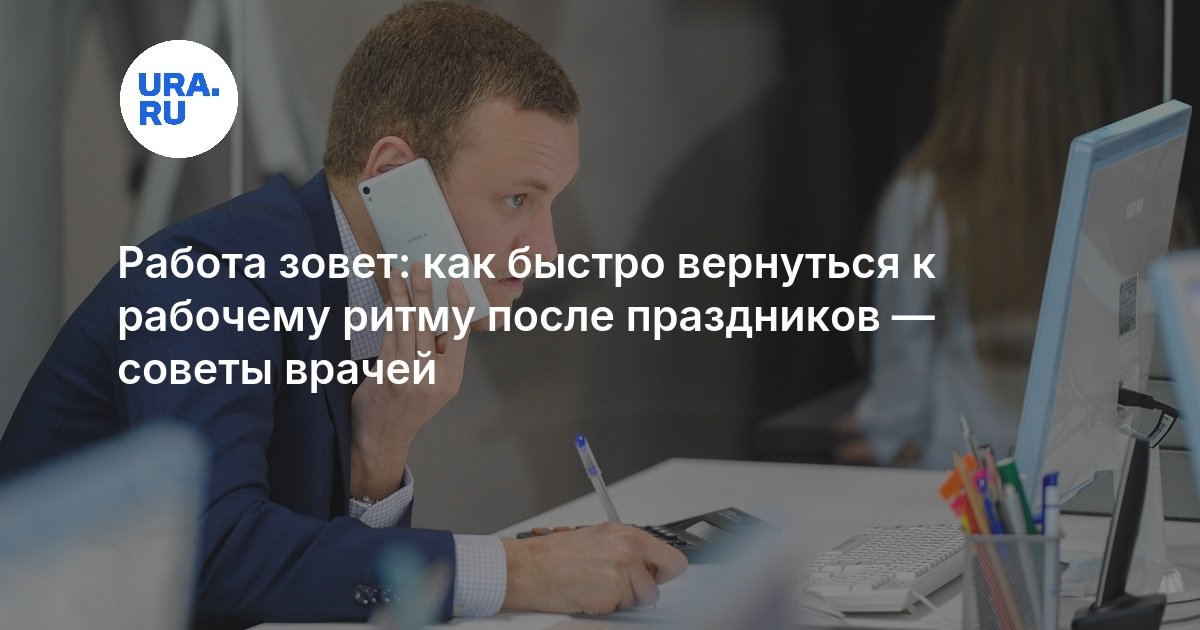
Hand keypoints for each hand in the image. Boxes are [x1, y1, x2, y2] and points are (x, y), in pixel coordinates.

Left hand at [349, 264, 469, 498]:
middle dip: (424, 291)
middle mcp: (432, 377)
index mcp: (451, 378)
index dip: (457, 306)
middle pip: (428, 325)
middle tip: (421, 265)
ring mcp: (408, 376)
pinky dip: (388, 315)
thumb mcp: (437, 386)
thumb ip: (440, 356)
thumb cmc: (411, 406)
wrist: (383, 436)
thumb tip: (440, 317)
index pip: (459, 335)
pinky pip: (388, 336)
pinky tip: (388, 298)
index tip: (453, 281)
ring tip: (399, 273)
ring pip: (406, 326)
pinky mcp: (386, 374)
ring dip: (402, 296)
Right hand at [501, 522, 688, 613]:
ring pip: (640, 601)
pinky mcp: (610, 597)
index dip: (664, 572)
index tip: (655, 575)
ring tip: (598, 585)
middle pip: (656, 587)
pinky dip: (608, 607)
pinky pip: (621, 611)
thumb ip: (630, 548)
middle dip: (641, 590)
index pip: (673, 560)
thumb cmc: (558, 553)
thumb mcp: (601, 536)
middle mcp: (628, 553)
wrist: (531, 567)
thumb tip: (651, 563)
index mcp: (629, 535)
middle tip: (619, 583)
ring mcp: (620, 576)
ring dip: (622, 599)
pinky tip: (590, 593)